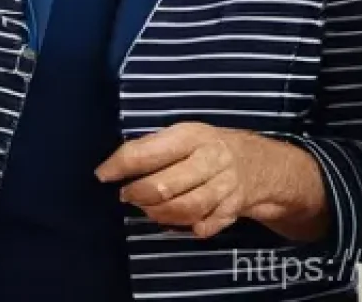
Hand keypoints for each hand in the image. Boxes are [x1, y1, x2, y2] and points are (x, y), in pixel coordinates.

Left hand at [95, 122, 309, 238]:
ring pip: (183, 209)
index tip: (102, 174)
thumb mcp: (183, 134)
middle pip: (165, 186)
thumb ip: (155, 146)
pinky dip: (185, 227)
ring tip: (144, 209)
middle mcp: (208, 160)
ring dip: (157, 213)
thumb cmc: (207, 145)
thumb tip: (118, 163)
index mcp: (190, 136)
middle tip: (126, 195)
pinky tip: (172, 222)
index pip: (148, 151)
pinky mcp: (232, 210)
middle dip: (138, 194)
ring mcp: (223, 187)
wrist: (259, 163)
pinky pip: (204, 225)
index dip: (121, 165)